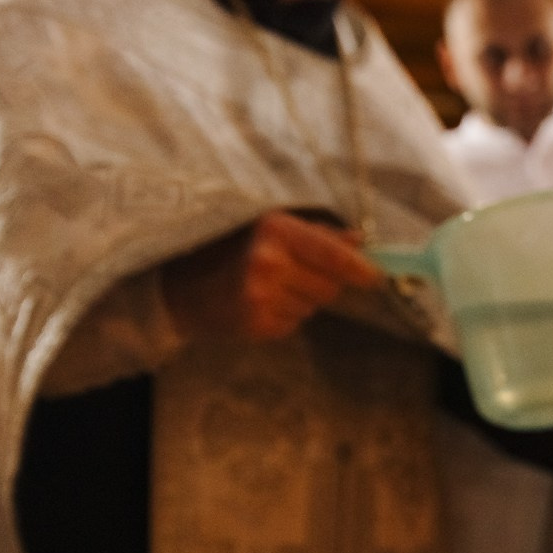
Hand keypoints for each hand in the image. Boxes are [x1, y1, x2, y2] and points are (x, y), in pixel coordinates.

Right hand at [162, 211, 381, 341]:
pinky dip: (284, 314)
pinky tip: (260, 302)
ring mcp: (261, 298)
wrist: (177, 287)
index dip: (360, 269)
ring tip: (269, 286)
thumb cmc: (225, 248)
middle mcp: (269, 263)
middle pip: (330, 286)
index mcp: (274, 230)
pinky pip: (294, 323)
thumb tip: (358, 240)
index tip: (375, 277)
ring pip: (313, 306)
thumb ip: (315, 232)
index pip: (334, 255)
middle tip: (294, 271)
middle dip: (323, 281)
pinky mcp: (257, 326)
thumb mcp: (267, 226)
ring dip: (301, 298)